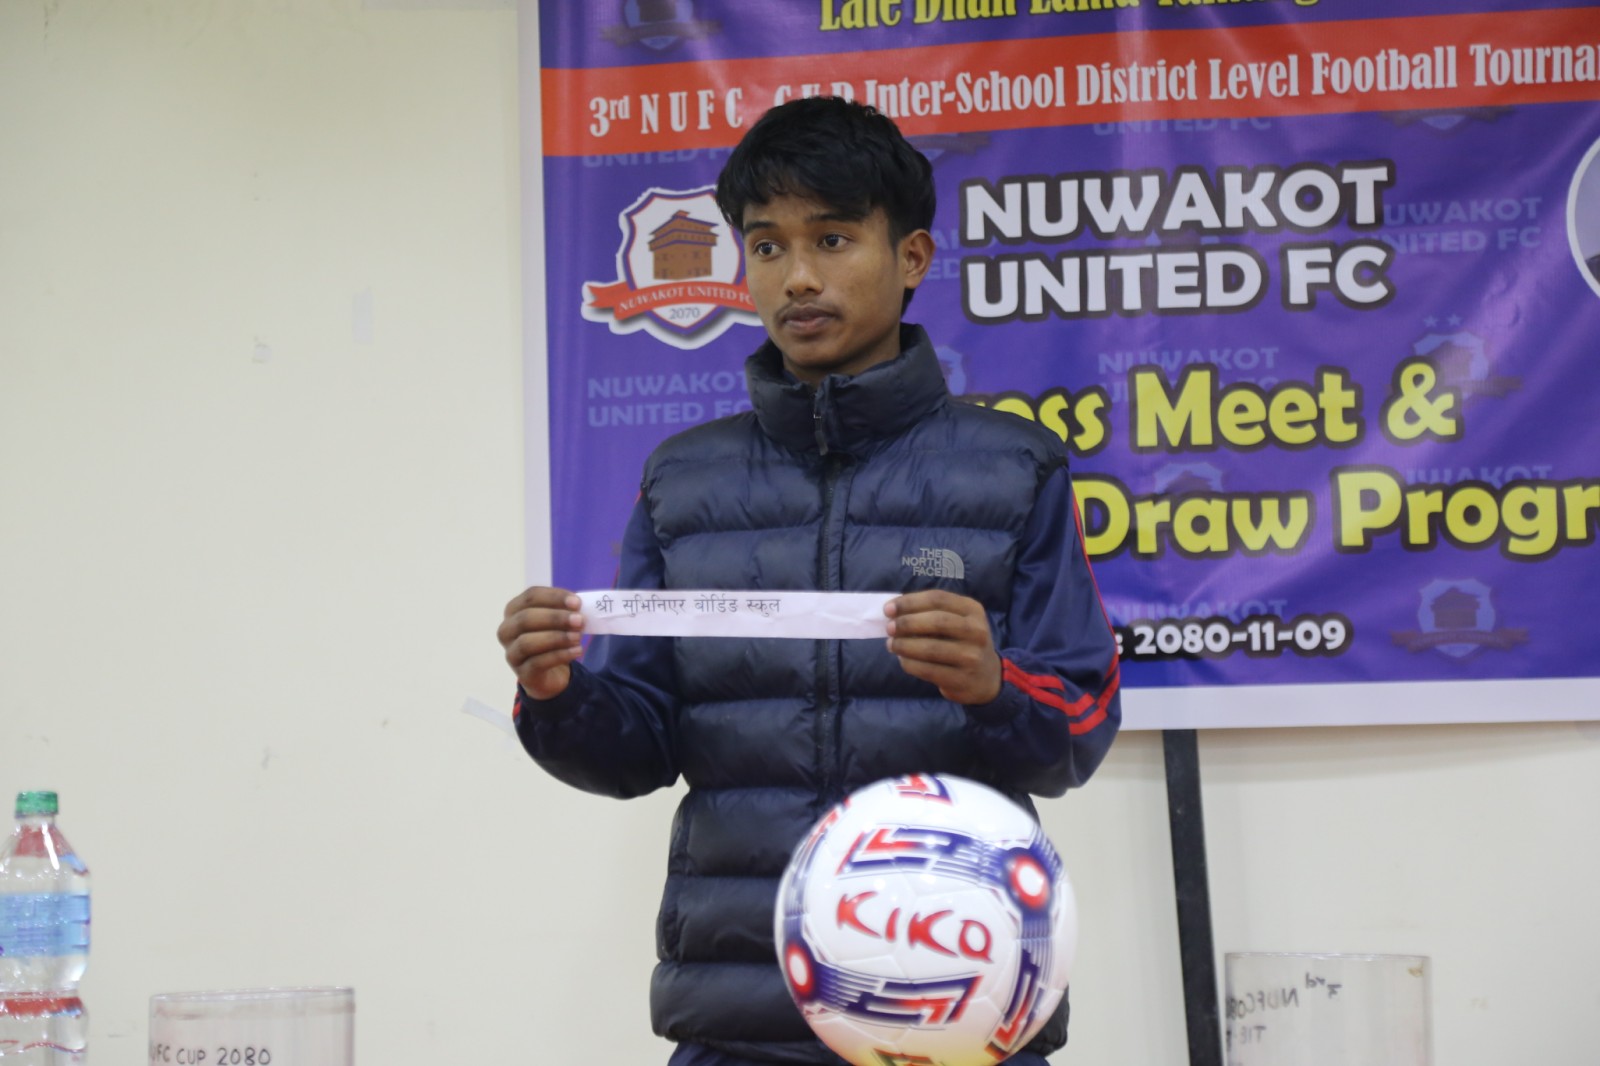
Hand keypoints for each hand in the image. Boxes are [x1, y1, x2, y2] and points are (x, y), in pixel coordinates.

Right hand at [499, 587, 584, 699]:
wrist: (550, 673)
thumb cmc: (552, 639)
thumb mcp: (558, 622)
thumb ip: (566, 612)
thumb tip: (580, 609)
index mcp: (514, 609)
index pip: (531, 596)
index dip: (554, 597)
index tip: (577, 603)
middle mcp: (507, 630)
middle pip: (526, 618)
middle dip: (555, 618)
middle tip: (579, 620)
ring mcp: (511, 653)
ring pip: (527, 642)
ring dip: (556, 638)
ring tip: (578, 637)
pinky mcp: (522, 673)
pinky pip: (537, 663)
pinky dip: (560, 655)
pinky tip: (577, 651)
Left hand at [884, 590, 1001, 704]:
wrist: (986, 678)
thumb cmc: (962, 643)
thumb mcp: (957, 621)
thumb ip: (930, 612)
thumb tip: (893, 611)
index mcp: (972, 610)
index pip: (938, 599)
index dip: (910, 602)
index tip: (888, 608)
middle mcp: (976, 631)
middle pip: (936, 621)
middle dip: (907, 623)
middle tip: (889, 628)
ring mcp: (971, 656)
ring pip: (930, 648)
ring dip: (904, 645)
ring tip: (892, 644)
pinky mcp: (961, 679)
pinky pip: (928, 670)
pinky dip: (910, 664)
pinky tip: (903, 660)